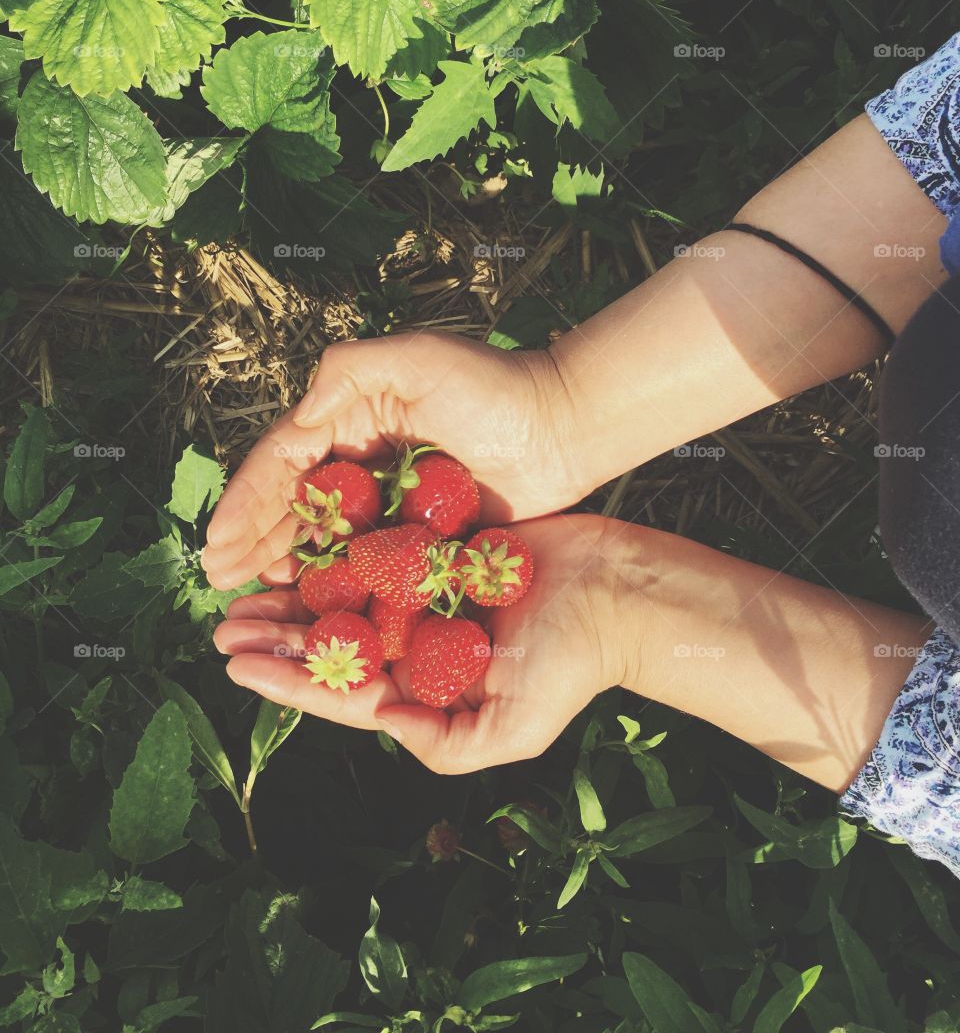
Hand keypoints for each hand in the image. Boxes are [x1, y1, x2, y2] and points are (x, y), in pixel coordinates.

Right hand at [202, 333, 582, 589]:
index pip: (284, 461)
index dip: (246, 502)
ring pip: (324, 536)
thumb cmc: (494, 387)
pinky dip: (334, 581)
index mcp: (351, 414)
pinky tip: (307, 605)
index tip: (216, 541)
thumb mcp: (417, 358)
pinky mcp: (422, 533)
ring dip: (283, 563)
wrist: (565, 425)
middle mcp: (362, 458)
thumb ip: (348, 371)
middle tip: (217, 581)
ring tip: (247, 596)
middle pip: (294, 503)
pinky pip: (368, 561)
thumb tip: (296, 419)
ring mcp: (390, 499)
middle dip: (252, 539)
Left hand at [212, 514, 631, 772]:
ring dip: (293, 597)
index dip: (286, 682)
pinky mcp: (437, 552)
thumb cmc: (570, 665)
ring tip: (242, 592)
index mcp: (424, 690)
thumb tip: (378, 722)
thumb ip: (443, 743)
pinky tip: (298, 541)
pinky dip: (337, 549)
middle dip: (276, 639)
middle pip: (331, 644)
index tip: (235, 666)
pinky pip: (377, 550)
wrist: (615, 592)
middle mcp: (416, 646)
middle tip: (221, 627)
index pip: (341, 691)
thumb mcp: (510, 730)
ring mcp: (424, 597)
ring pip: (343, 597)